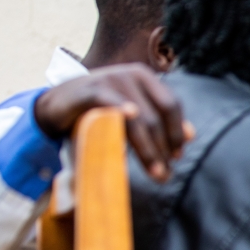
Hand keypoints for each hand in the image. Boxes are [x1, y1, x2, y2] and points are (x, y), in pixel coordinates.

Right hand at [34, 64, 191, 181]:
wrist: (58, 103)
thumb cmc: (100, 110)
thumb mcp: (132, 112)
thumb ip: (158, 120)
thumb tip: (191, 136)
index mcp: (145, 78)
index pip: (171, 105)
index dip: (177, 132)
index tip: (178, 156)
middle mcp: (131, 74)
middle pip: (156, 117)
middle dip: (163, 149)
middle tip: (164, 174)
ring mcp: (111, 79)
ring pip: (139, 119)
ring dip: (148, 150)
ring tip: (155, 173)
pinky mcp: (91, 89)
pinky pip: (111, 104)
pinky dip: (123, 114)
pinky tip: (131, 123)